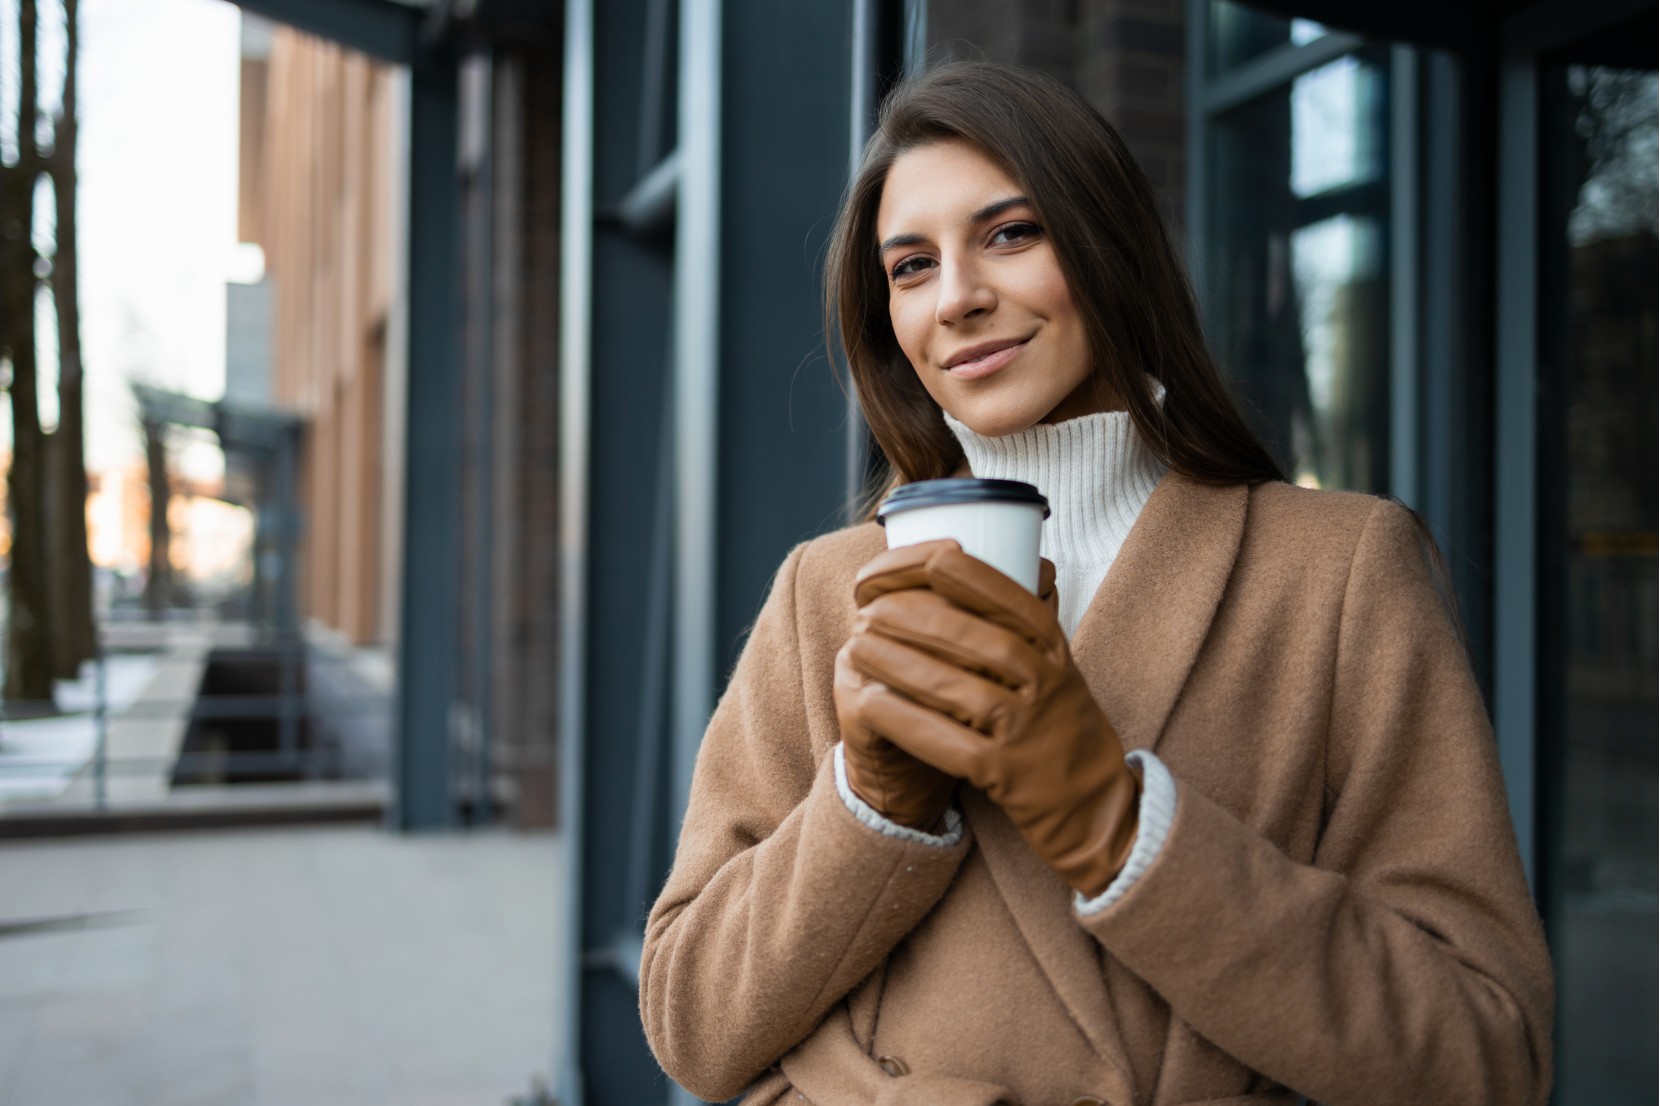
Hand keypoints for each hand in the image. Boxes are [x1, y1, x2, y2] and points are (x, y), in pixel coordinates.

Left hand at [844, 543, 1139, 896]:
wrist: (1098, 809)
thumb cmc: (1063, 729)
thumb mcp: (1059, 671)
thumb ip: (1022, 630)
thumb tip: (977, 567)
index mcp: (1058, 654)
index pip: (1016, 603)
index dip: (969, 578)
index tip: (927, 557)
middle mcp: (1048, 687)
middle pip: (982, 642)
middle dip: (921, 618)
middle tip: (871, 606)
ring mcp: (1028, 732)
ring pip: (960, 690)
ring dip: (902, 665)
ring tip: (859, 645)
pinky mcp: (1006, 775)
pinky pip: (949, 744)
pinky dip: (906, 720)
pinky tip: (870, 702)